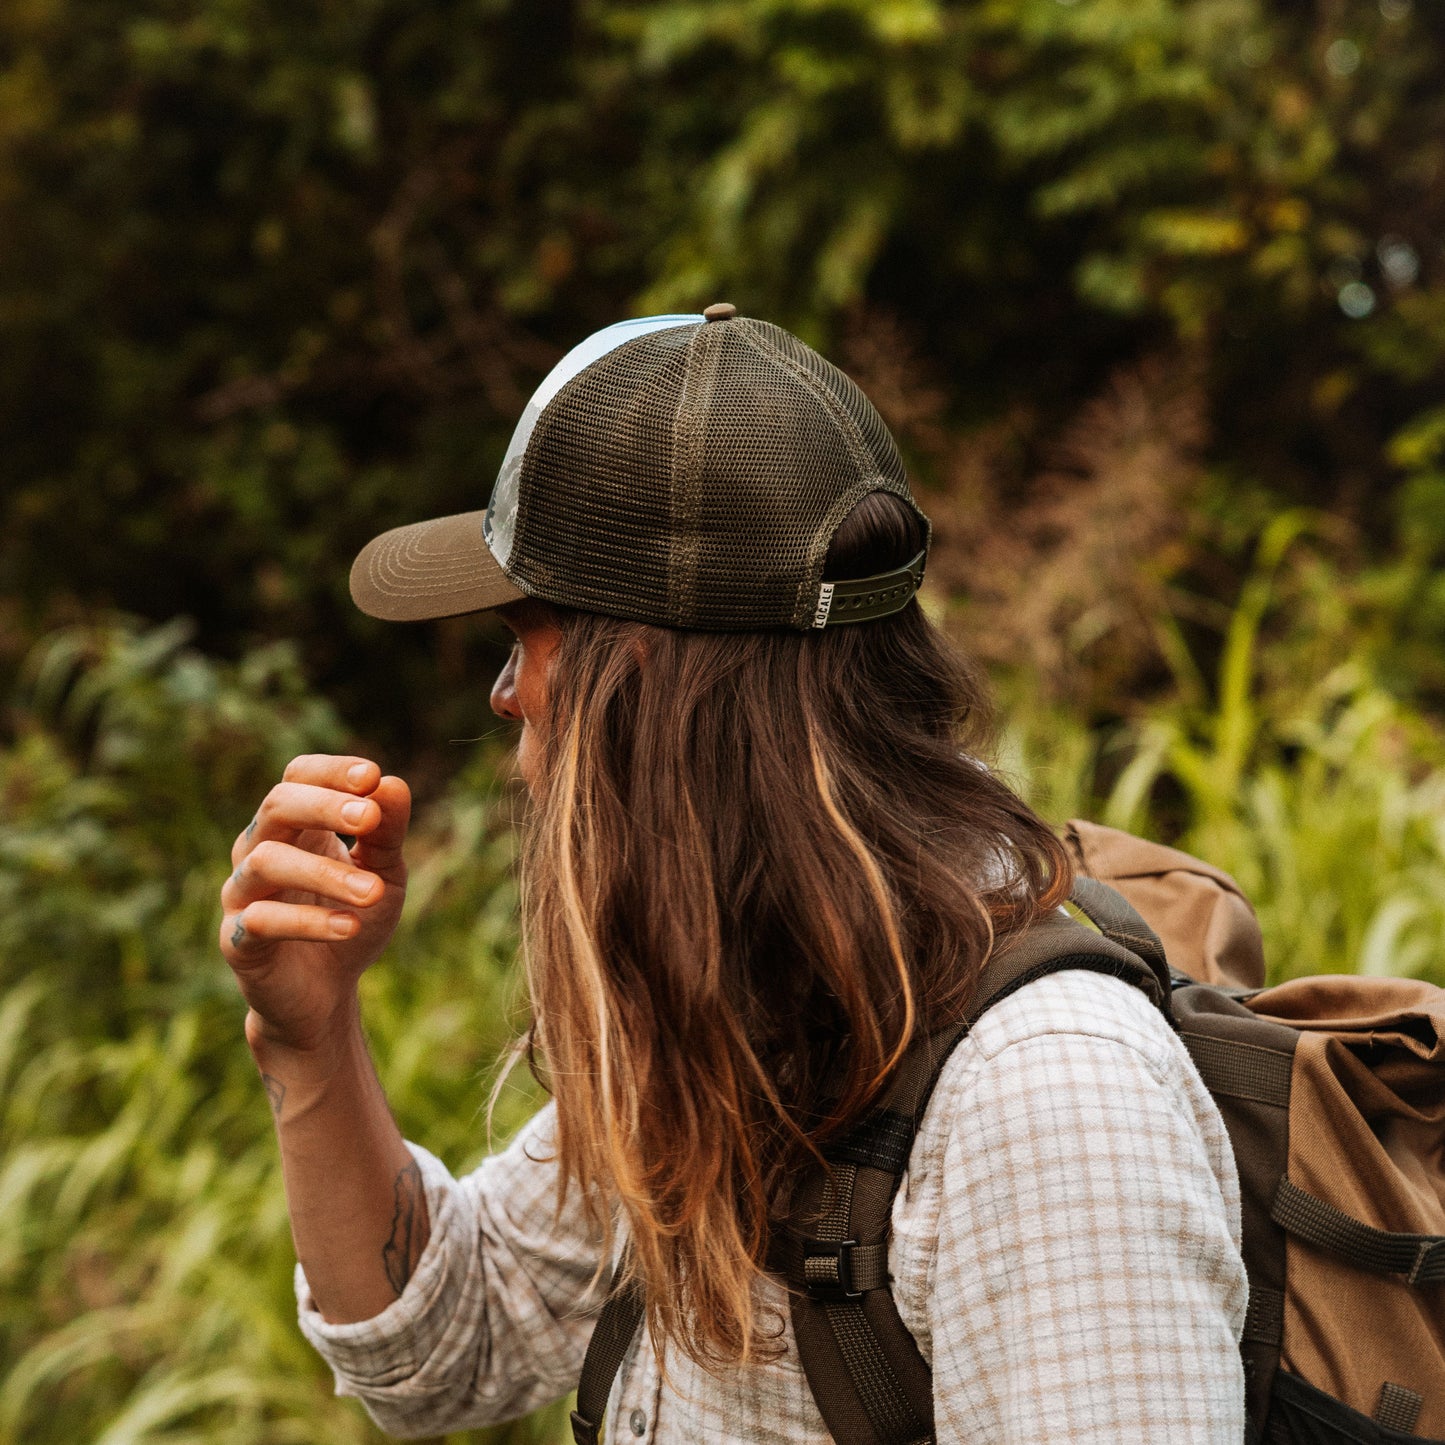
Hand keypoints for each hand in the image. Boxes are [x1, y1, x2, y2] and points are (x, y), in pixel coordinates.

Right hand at [220, 755, 410, 1057]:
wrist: (324, 994)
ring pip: (267, 862)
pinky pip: (261, 921)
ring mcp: (241, 894)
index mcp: (293, 826)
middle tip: (370, 819)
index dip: (329, 771)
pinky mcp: (237, 941)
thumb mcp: (384, 874)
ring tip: (374, 892)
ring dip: (325, 872)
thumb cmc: (351, 918)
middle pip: (276, 806)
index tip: (371, 775)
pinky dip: (306, 922)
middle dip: (324, 806)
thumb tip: (392, 783)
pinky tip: (348, 926)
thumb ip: (387, 834)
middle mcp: (258, 849)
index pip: (298, 776)